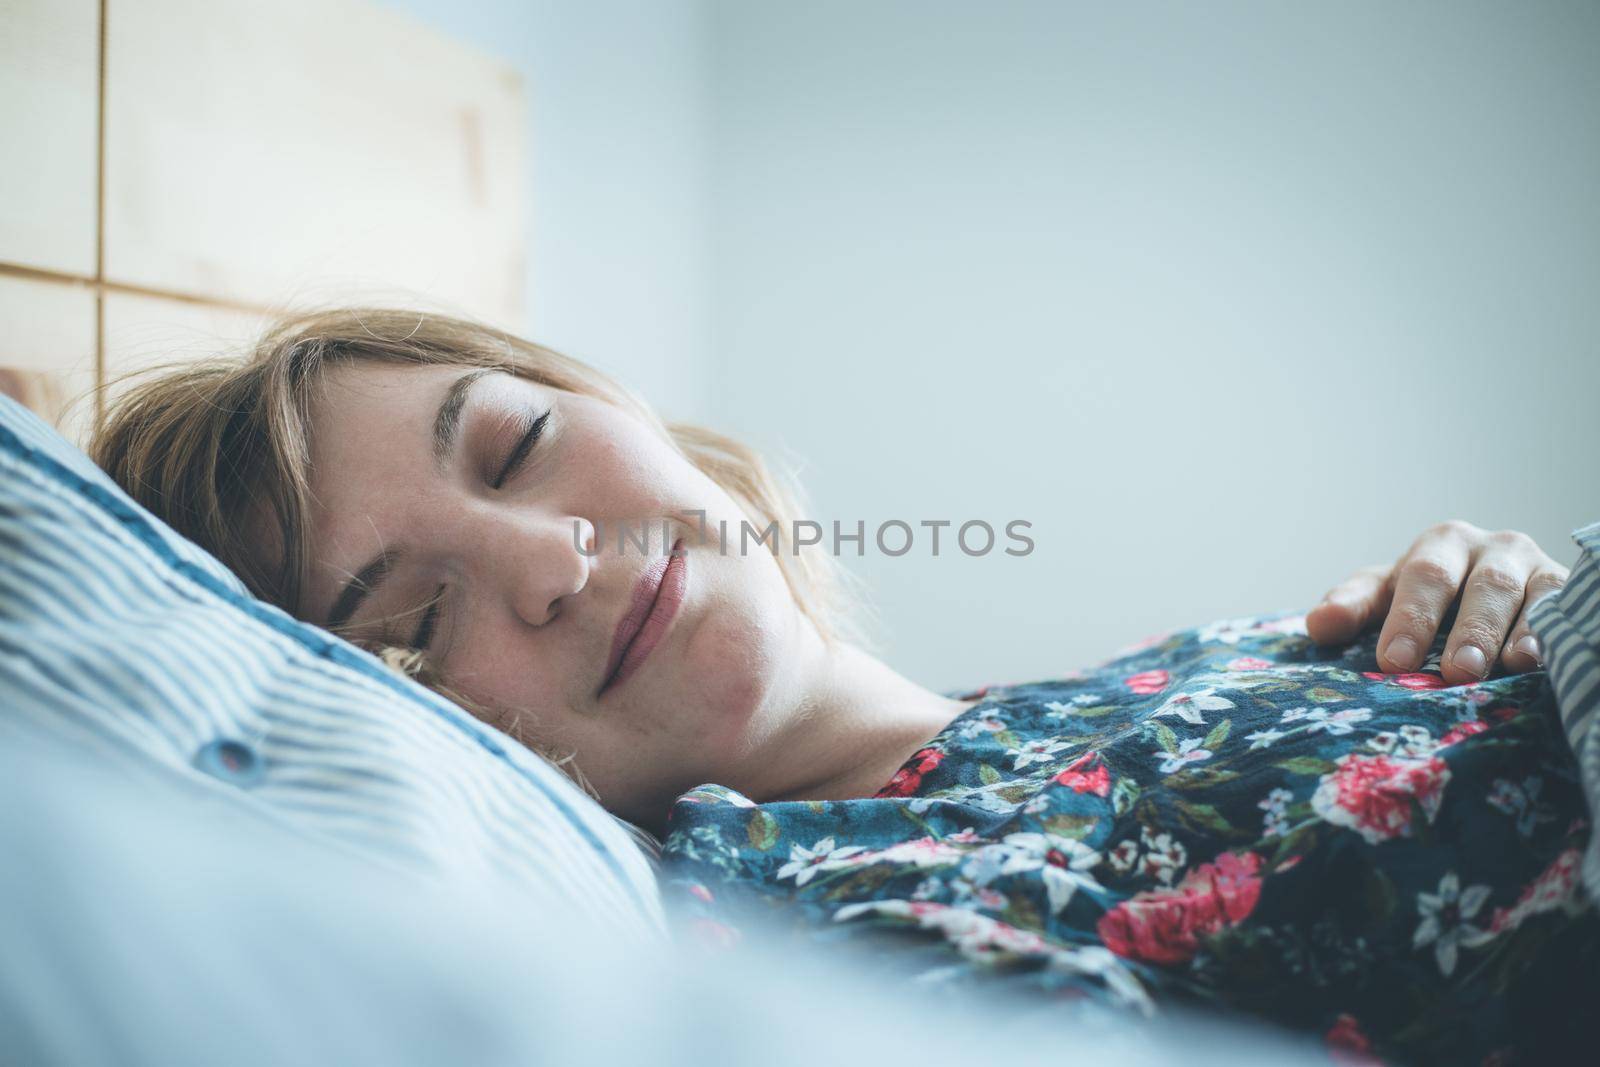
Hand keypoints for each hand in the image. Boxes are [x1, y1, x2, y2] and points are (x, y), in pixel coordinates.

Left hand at [1305, 520, 1567, 684]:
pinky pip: (1569, 608)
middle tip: (1457, 672)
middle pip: (1485, 585)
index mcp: (1443, 544)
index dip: (1411, 618)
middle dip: (1471, 629)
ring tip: (1512, 667)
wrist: (1485, 591)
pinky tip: (1549, 661)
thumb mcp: (1386, 595)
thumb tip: (1319, 624)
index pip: (1425, 577)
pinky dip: (1560, 632)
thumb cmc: (1425, 597)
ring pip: (1536, 596)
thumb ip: (1353, 606)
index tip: (1394, 661)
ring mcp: (1538, 569)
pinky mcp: (1569, 592)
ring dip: (1523, 632)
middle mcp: (1496, 549)